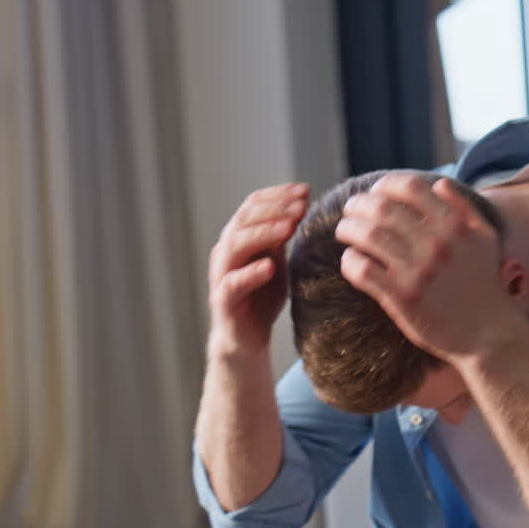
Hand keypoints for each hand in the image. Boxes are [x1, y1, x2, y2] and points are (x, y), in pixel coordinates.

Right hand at [207, 183, 307, 354]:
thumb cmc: (262, 295)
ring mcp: (222, 274)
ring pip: (235, 245)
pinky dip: (250, 273)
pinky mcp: (223, 301)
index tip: (306, 189)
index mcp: (240, 237)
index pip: (253, 205)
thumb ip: (282, 236)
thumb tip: (304, 203)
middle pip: (244, 219)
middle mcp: (226, 251)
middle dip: (275, 208)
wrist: (247, 338)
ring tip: (290, 227)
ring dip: (264, 233)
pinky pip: (232, 283)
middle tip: (302, 204)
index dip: (278, 195)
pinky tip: (270, 266)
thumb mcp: (277, 259)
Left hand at [335, 172, 523, 361]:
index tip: (376, 192)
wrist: (487, 333)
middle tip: (350, 210)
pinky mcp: (402, 298)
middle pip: (382, 207)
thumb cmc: (484, 284)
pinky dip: (350, 260)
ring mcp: (417, 271)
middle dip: (358, 204)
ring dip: (348, 228)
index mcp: (455, 226)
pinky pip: (363, 269)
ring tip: (344, 231)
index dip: (385, 185)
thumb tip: (438, 183)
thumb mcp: (486, 238)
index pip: (410, 187)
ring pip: (367, 235)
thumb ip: (464, 207)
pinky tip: (351, 260)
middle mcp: (436, 244)